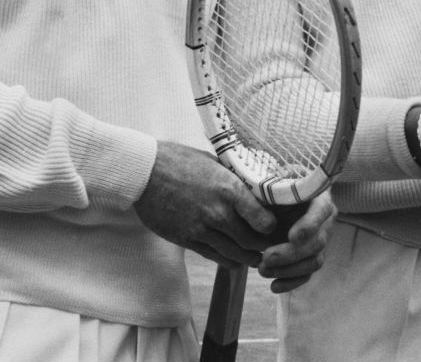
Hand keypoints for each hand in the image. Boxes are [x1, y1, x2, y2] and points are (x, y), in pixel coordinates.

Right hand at [133, 142, 274, 268]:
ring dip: (248, 258)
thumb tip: (254, 186)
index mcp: (230, 189)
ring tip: (256, 258)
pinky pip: (213, 256)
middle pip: (251, 241)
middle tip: (270, 246)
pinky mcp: (187, 239)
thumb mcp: (215, 162)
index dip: (271, 227)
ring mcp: (201, 228)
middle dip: (263, 246)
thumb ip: (233, 179)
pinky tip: (234, 259)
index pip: (263, 220)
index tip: (273, 226)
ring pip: (234, 254)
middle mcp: (218, 212)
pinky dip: (227, 260)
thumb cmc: (181, 160)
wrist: (146, 171)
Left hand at [259, 190, 335, 292]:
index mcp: (319, 197)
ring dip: (288, 270)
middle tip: (266, 257)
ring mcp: (320, 241)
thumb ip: (272, 191)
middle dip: (291, 254)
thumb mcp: (274, 183)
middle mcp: (324, 221)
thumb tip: (263, 206)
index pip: (321, 211)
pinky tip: (273, 286)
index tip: (292, 236)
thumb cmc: (275, 187)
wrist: (277, 199)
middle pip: (317, 242)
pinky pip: (306, 275)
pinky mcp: (311, 257)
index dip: (309, 225)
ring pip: (313, 262)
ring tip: (262, 270)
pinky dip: (290, 282)